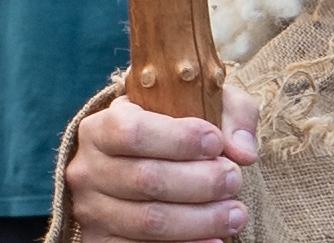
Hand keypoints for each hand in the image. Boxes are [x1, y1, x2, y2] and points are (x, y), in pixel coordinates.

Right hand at [63, 84, 262, 241]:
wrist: (135, 165)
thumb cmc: (172, 131)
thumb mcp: (199, 104)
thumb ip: (230, 115)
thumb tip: (245, 152)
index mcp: (101, 128)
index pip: (133, 132)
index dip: (179, 139)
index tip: (216, 142)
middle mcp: (88, 171)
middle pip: (147, 179)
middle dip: (202, 182)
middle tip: (234, 180)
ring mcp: (92, 211)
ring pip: (150, 221)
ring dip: (201, 220)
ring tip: (235, 214)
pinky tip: (215, 241)